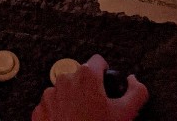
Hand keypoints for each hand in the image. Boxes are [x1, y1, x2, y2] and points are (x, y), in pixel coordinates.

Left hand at [32, 55, 147, 120]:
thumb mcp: (125, 114)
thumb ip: (136, 92)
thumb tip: (133, 80)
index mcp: (86, 76)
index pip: (98, 62)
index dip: (105, 73)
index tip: (106, 87)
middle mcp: (65, 80)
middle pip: (81, 77)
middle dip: (88, 90)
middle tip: (96, 110)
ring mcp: (50, 95)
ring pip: (65, 91)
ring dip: (73, 101)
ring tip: (81, 120)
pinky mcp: (39, 111)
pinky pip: (51, 106)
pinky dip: (59, 113)